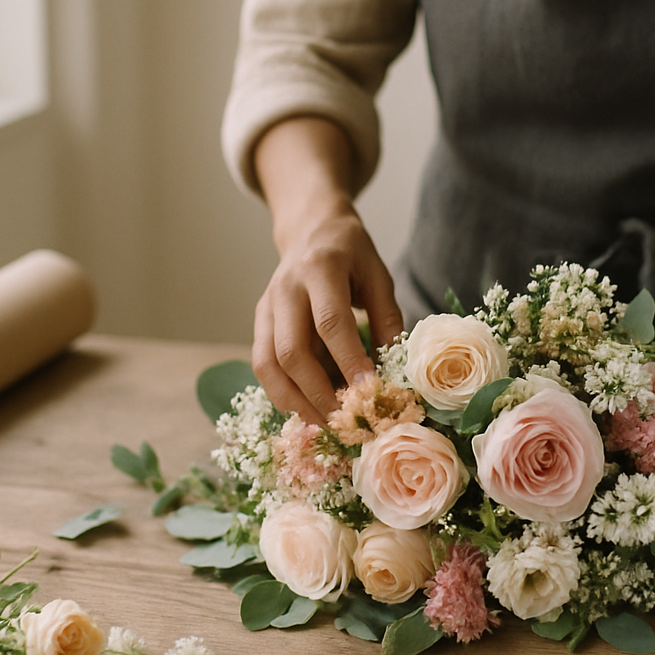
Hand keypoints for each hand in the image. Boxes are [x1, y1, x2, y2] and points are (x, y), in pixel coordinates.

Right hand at [252, 117, 403, 423]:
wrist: (310, 228)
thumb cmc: (351, 254)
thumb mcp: (379, 275)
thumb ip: (387, 319)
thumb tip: (395, 372)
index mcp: (320, 269)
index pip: (331, 323)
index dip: (349, 362)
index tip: (370, 393)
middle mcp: (286, 288)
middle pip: (293, 351)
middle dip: (319, 393)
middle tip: (347, 422)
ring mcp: (266, 306)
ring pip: (268, 364)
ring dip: (295, 401)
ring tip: (325, 426)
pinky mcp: (259, 321)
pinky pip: (263, 365)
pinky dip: (282, 393)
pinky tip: (307, 409)